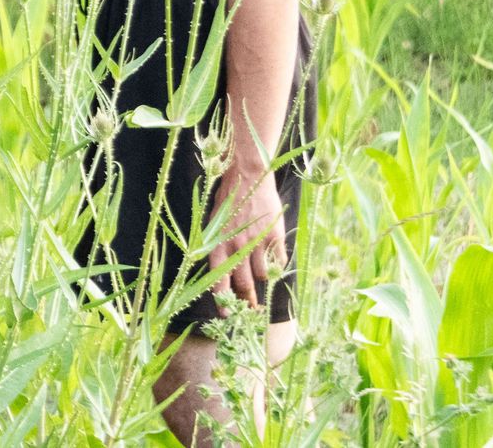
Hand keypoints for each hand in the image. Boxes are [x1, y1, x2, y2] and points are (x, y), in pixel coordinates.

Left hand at [211, 161, 287, 309]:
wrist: (248, 177)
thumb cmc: (228, 200)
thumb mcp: (214, 223)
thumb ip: (218, 246)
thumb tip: (220, 271)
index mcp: (218, 244)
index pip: (219, 279)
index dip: (222, 299)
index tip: (225, 315)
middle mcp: (236, 246)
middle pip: (243, 283)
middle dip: (246, 300)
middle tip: (251, 311)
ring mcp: (256, 242)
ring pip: (261, 275)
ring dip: (261, 283)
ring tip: (262, 289)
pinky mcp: (273, 236)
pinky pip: (277, 260)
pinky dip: (276, 266)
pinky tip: (275, 266)